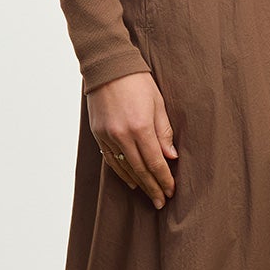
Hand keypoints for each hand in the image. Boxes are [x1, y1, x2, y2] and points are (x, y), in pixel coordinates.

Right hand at [87, 70, 177, 207]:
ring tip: (148, 194)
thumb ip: (164, 132)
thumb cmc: (138, 81)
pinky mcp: (98, 134)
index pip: (155, 162)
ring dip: (138, 183)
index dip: (164, 179)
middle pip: (140, 170)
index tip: (171, 191)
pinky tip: (130, 180)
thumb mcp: (158, 103)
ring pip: (123, 167)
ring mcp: (107, 136)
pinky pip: (109, 159)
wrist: (108, 67)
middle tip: (161, 202)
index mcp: (140, 127)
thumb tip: (171, 157)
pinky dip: (120, 172)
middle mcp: (122, 135)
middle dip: (152, 187)